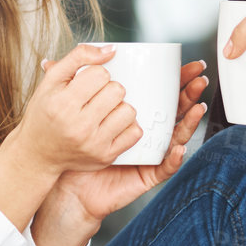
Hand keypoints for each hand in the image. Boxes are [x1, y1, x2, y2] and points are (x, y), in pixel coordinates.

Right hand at [12, 43, 138, 175]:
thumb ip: (78, 57)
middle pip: (117, 91)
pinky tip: (112, 124)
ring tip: (104, 111)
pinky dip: (127, 126)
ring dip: (119, 107)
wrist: (37, 153)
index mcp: (63, 104)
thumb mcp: (52, 80)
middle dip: (109, 89)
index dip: (96, 75)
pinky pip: (134, 133)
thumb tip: (111, 50)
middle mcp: (78, 126)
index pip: (101, 74)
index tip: (87, 84)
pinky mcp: (105, 156)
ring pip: (129, 111)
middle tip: (96, 97)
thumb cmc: (45, 114)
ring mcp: (93, 144)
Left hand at [45, 60, 208, 225]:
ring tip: (196, 108)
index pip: (162, 94)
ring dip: (189, 123)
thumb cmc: (74, 149)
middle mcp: (148, 133)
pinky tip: (178, 147)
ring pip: (177, 137)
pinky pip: (164, 167)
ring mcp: (150, 155)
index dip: (177, 80)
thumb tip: (47, 59)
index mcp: (135, 115)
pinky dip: (173, 158)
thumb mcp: (72, 115)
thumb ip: (65, 88)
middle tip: (198, 79)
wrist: (70, 185)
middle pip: (175, 111)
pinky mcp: (147, 175)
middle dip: (190, 95)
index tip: (187, 64)